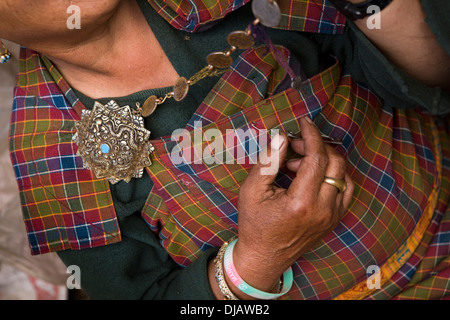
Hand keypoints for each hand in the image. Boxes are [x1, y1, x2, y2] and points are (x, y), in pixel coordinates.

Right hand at [232, 116, 353, 294]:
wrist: (264, 257)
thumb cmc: (254, 224)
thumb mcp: (252, 190)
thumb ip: (268, 161)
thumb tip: (282, 137)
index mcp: (301, 203)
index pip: (316, 158)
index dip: (311, 136)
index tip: (304, 123)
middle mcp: (323, 210)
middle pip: (334, 163)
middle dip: (316, 146)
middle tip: (294, 146)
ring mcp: (332, 216)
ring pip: (342, 174)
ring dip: (324, 161)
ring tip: (297, 164)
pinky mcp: (335, 219)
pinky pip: (345, 188)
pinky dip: (332, 175)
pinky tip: (312, 175)